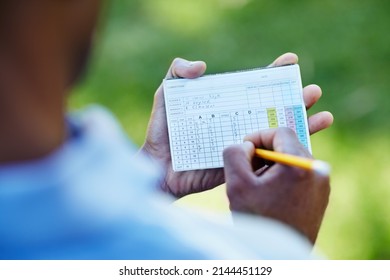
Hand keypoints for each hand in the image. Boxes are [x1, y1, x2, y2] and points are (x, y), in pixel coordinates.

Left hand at [141, 53, 332, 197]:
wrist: (158, 168)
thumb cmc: (161, 133)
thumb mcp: (165, 98)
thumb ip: (176, 74)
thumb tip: (201, 66)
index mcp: (224, 105)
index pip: (253, 86)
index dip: (272, 74)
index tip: (290, 61)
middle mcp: (237, 122)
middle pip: (273, 108)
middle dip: (296, 99)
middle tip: (313, 92)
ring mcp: (242, 144)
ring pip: (277, 133)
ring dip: (302, 124)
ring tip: (323, 116)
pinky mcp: (242, 165)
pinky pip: (268, 160)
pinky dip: (288, 154)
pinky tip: (306, 148)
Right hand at [223, 128, 329, 243]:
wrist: (279, 256)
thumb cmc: (258, 220)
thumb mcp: (237, 185)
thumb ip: (235, 154)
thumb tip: (246, 145)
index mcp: (300, 165)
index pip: (281, 131)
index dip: (259, 136)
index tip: (246, 149)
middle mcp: (318, 171)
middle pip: (289, 145)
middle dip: (266, 151)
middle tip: (249, 166)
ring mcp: (322, 184)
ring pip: (294, 159)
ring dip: (275, 163)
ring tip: (259, 181)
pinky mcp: (321, 195)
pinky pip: (301, 173)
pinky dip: (285, 175)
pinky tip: (270, 191)